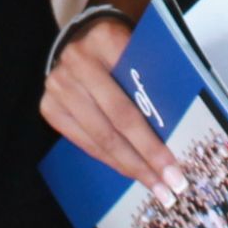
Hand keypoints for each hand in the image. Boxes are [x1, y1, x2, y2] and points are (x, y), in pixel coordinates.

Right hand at [39, 11, 183, 198]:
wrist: (80, 40)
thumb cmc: (121, 51)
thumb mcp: (139, 50)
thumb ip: (153, 77)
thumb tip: (177, 126)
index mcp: (106, 39)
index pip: (137, 89)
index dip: (156, 130)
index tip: (176, 161)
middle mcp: (78, 61)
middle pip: (119, 119)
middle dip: (147, 157)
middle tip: (171, 185)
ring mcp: (59, 85)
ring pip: (101, 137)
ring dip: (130, 166)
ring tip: (156, 187)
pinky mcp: (49, 107)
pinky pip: (84, 142)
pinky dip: (109, 160)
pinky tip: (129, 173)